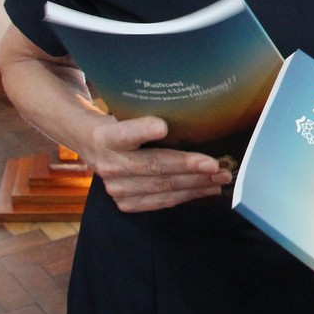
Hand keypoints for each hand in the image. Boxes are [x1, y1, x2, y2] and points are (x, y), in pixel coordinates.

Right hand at [83, 114, 231, 212]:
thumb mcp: (128, 114)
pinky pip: (162, 201)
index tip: (163, 127)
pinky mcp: (125, 203)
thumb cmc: (123, 125)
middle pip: (153, 166)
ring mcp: (116, 187)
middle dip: (188, 166)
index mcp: (108, 137)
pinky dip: (188, 195)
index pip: (125, 133)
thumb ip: (149, 115)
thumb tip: (196, 110)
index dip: (143, 130)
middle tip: (216, 165)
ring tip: (220, 177)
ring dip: (195, 184)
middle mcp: (110, 164)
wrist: (93, 147)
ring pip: (162, 187)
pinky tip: (207, 188)